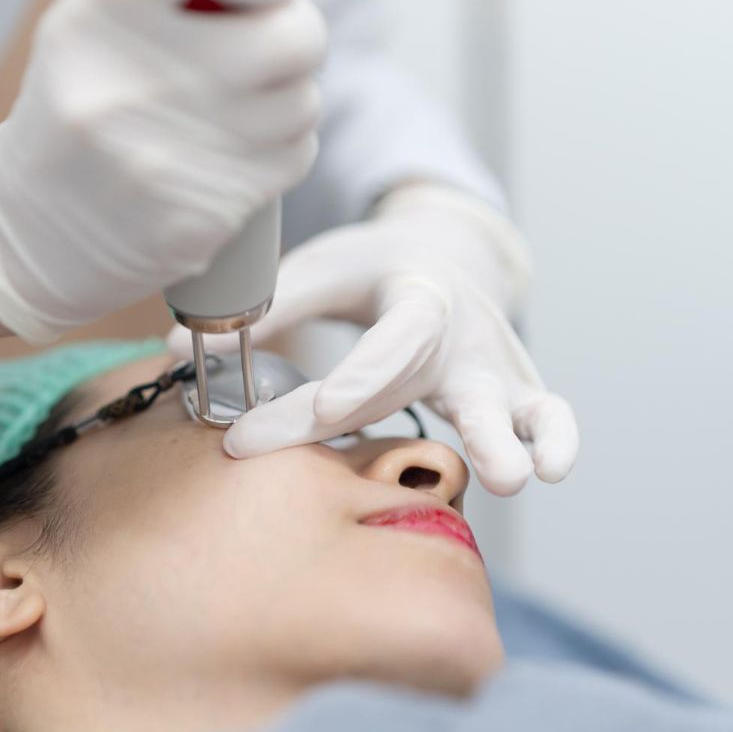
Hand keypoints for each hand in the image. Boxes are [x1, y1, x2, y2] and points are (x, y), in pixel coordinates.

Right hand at [0, 0, 324, 344]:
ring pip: (303, 99)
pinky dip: (280, 151)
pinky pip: (294, 155)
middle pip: (291, 33)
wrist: (30, 233)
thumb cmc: (79, 110)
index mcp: (93, 20)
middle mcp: (128, 85)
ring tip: (235, 107)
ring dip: (287, 97)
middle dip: (294, 32)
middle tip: (262, 44)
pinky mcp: (201, 215)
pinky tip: (233, 153)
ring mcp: (168, 157)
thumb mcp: (89, 26)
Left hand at [170, 184, 578, 495]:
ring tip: (520, 477)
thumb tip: (176, 352)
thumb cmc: (369, 271)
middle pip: (459, 378)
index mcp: (410, 292)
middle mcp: (462, 330)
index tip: (324, 413)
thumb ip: (262, 312)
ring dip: (517, 437)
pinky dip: (556, 437)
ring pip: (519, 400)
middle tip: (468, 460)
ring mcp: (496, 363)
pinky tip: (550, 470)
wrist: (444, 255)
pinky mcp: (518, 389)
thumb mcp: (318, 271)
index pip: (386, 340)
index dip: (360, 377)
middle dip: (459, 420)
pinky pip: (547, 411)